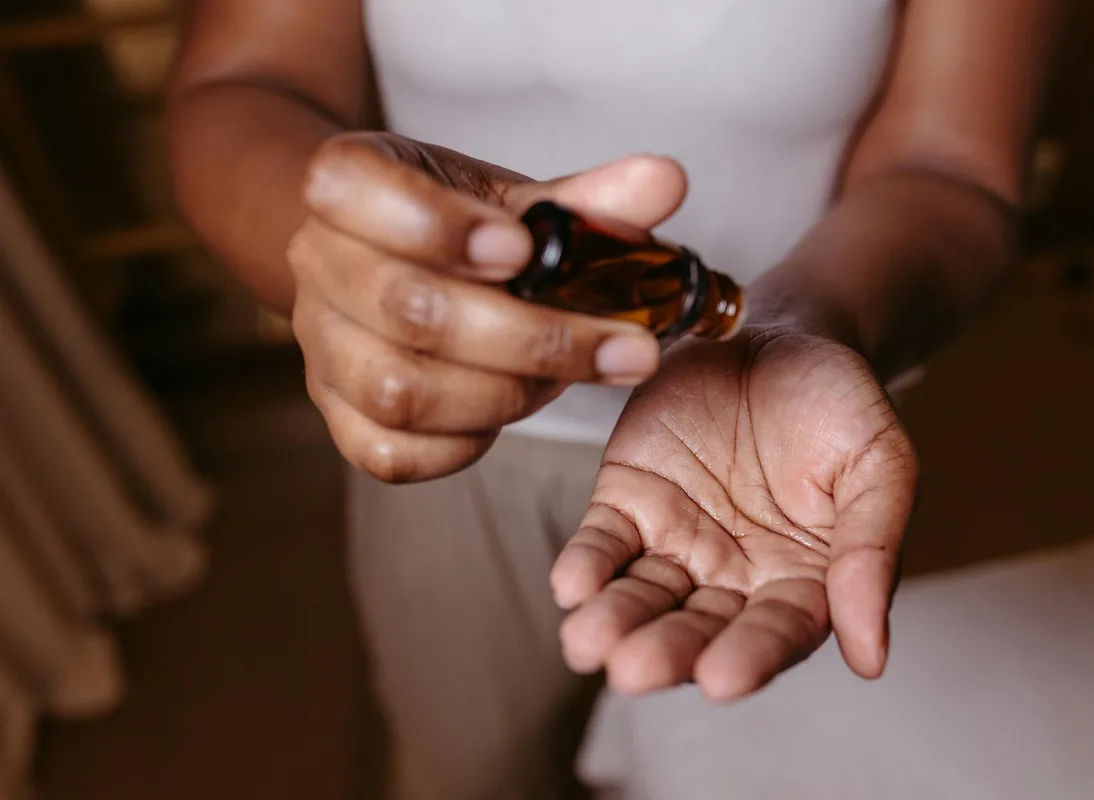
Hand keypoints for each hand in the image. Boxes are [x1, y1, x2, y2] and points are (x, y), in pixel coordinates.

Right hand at [288, 133, 687, 481]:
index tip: (521, 250)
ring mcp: (321, 349)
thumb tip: (664, 184)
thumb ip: (586, 200)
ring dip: (508, 393)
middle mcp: (316, 265)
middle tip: (624, 347)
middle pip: (407, 310)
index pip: (354, 192)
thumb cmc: (457, 226)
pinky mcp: (338, 418)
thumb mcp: (514, 200)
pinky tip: (516, 408)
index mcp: (346, 185)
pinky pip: (394, 454)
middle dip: (529, 337)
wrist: (387, 263)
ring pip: (401, 392)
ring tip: (572, 376)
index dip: (435, 226)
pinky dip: (467, 442)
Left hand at [551, 326, 917, 700]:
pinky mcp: (628, 502)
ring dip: (614, 621)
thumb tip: (871, 660)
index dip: (751, 656)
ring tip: (588, 643)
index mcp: (802, 578)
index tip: (721, 680)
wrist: (780, 334)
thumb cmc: (838, 403)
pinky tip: (571, 585)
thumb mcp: (879, 462)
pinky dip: (586, 564)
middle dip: (666, 651)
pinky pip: (603, 541)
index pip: (777, 630)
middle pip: (699, 626)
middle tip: (634, 671)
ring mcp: (676, 541)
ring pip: (642, 594)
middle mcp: (733, 575)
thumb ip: (871, 550)